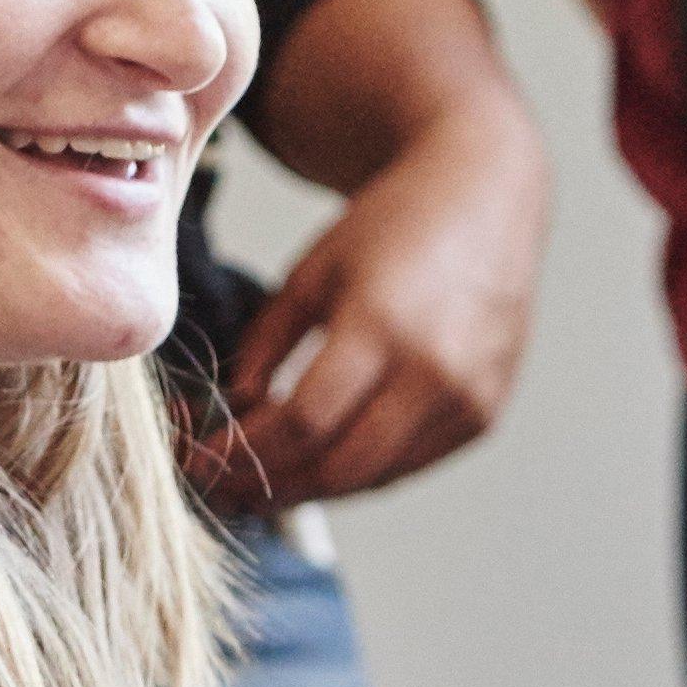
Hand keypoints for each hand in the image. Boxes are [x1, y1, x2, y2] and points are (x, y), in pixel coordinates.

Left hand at [215, 109, 543, 508]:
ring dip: (313, 490)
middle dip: (272, 486)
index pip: (303, 420)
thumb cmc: (392, 227)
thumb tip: (235, 410)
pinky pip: (410, 466)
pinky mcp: (485, 413)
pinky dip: (361, 473)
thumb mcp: (311, 271)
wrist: (483, 196)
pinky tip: (322, 464)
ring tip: (263, 486)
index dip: (246, 451)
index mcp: (382, 325)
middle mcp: (434, 371)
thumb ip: (266, 342)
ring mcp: (468, 399)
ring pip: (375, 479)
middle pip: (339, 465)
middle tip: (225, 489)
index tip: (201, 459)